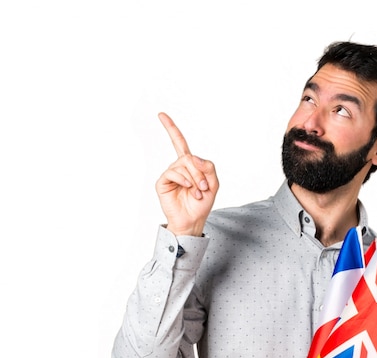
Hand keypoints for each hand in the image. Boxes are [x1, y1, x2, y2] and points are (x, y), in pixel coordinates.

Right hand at [155, 113, 218, 236]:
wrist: (192, 220)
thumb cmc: (201, 204)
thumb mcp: (213, 183)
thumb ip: (208, 167)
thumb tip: (192, 157)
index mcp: (189, 165)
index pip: (179, 142)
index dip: (171, 128)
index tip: (161, 114)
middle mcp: (178, 167)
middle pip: (189, 157)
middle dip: (200, 172)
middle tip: (204, 188)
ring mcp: (169, 174)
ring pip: (183, 165)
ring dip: (194, 179)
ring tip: (197, 192)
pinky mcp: (162, 182)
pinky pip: (173, 172)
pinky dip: (183, 179)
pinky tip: (188, 188)